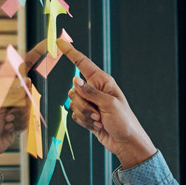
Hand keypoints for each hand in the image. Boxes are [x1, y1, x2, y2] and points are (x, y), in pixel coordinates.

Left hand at [0, 41, 48, 159]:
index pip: (23, 64)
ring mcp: (16, 106)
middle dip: (21, 106)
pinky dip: (19, 126)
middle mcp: (11, 93)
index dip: (36, 53)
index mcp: (3, 84)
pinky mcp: (20, 119)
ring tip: (5, 123)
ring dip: (18, 118)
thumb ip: (13, 92)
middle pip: (29, 92)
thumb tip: (27, 80)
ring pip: (30, 107)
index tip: (49, 44)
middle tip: (7, 115)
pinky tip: (8, 128)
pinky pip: (28, 120)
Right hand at [57, 38, 159, 167]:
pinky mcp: (86, 115)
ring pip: (72, 104)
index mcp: (102, 81)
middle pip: (73, 90)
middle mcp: (94, 89)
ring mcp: (90, 102)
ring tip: (100, 120)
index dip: (70, 52)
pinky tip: (97, 126)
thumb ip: (90, 92)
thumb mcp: (109, 104)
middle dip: (83, 104)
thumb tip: (75, 80)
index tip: (59, 42)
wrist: (125, 142)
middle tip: (98, 113)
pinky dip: (85, 122)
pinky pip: (74, 115)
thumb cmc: (124, 121)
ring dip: (85, 115)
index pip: (82, 63)